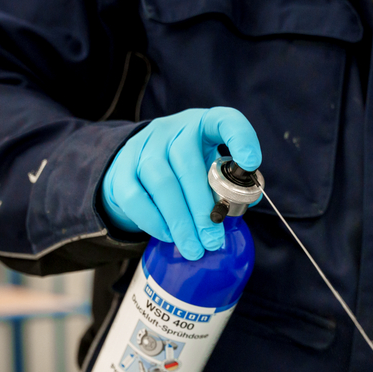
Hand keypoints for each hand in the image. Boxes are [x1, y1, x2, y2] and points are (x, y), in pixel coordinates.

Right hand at [102, 107, 260, 259]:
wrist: (138, 165)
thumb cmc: (188, 169)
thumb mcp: (210, 165)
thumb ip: (229, 181)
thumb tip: (248, 201)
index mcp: (202, 125)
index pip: (223, 120)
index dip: (240, 139)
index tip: (251, 164)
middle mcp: (171, 130)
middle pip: (187, 165)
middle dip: (202, 209)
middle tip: (214, 240)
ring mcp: (143, 147)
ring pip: (161, 183)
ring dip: (180, 221)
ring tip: (194, 249)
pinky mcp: (121, 169)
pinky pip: (134, 197)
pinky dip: (153, 220)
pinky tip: (168, 236)